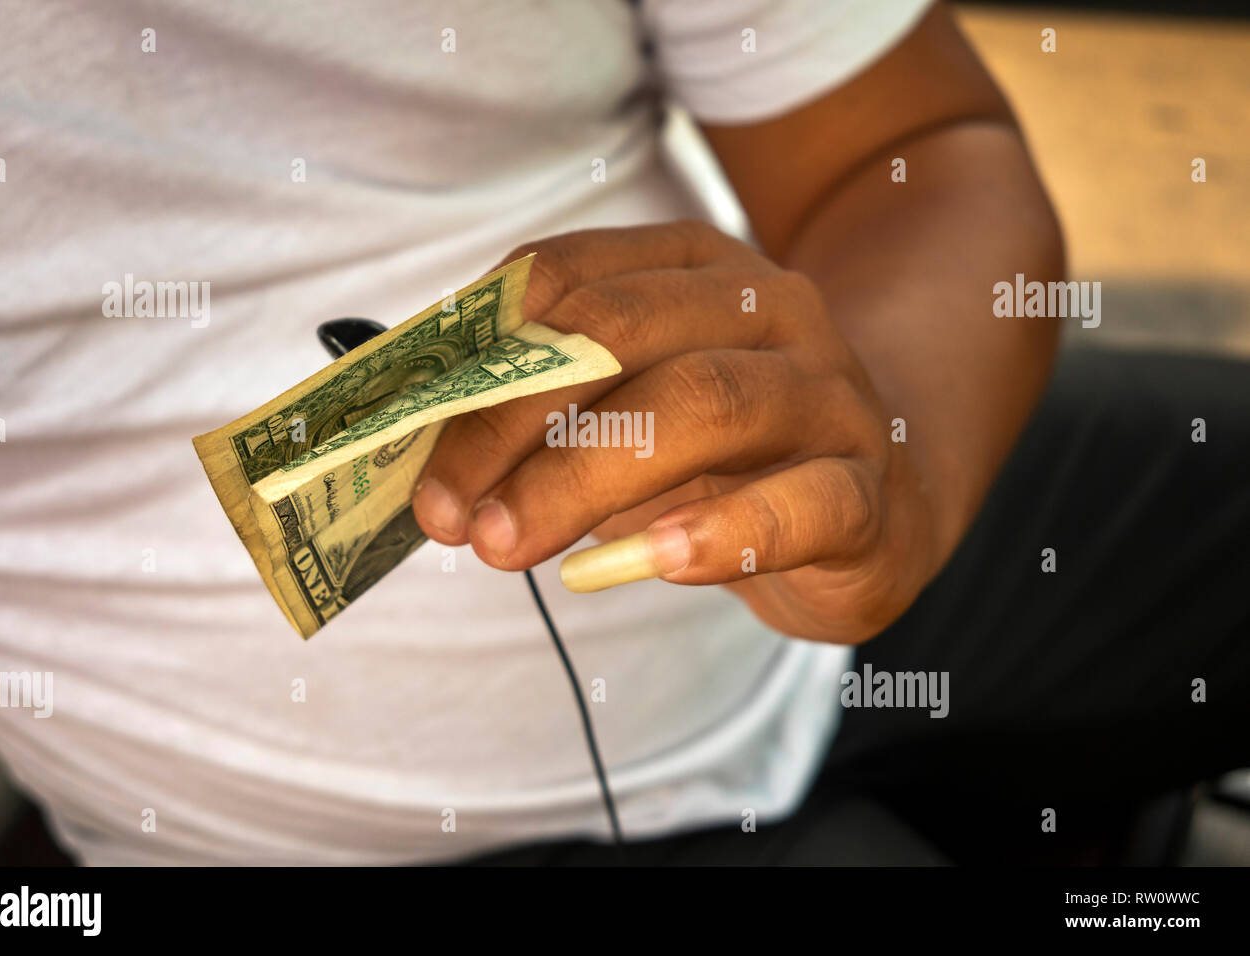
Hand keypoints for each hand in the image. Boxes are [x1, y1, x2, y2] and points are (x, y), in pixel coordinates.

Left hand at [411, 221, 942, 643]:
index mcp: (694, 267)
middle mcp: (766, 308)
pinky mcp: (866, 488)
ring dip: (584, 477)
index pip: (567, 281)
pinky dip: (725, 530)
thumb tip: (421, 455)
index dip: (477, 357)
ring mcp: (825, 393)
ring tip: (506, 543)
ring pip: (704, 405)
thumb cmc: (726, 451)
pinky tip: (657, 561)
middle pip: (621, 336)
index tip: (410, 441)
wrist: (885, 490)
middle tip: (446, 514)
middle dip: (513, 423)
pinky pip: (804, 501)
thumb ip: (545, 413)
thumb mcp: (633, 407)